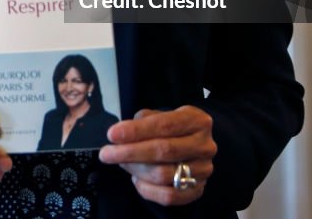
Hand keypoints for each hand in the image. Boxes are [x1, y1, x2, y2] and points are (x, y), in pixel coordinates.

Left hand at [98, 106, 215, 205]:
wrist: (190, 145)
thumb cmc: (169, 128)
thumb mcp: (158, 115)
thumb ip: (141, 122)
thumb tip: (120, 135)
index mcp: (197, 120)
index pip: (164, 125)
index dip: (136, 131)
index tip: (112, 134)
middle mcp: (205, 145)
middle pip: (164, 151)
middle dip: (130, 152)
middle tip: (106, 153)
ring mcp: (204, 170)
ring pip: (163, 175)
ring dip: (135, 170)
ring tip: (121, 163)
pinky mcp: (197, 190)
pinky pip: (168, 196)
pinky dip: (146, 189)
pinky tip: (135, 179)